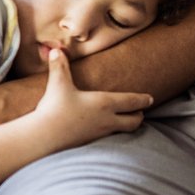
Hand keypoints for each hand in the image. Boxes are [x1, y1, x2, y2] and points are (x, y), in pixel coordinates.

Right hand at [24, 47, 149, 148]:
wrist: (44, 137)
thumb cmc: (55, 109)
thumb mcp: (58, 84)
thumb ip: (59, 66)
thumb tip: (55, 49)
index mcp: (104, 103)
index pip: (131, 102)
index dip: (143, 100)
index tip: (150, 99)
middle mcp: (107, 120)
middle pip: (133, 121)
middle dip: (138, 116)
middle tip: (140, 112)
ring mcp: (99, 134)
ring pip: (122, 132)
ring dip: (127, 126)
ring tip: (126, 122)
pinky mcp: (90, 145)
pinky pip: (108, 139)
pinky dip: (112, 135)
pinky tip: (104, 132)